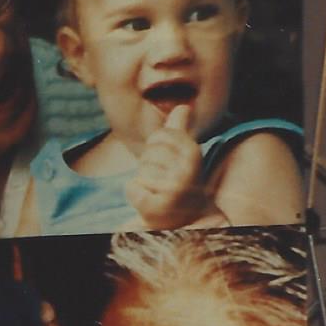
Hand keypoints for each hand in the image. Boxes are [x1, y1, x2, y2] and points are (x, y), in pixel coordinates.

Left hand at [123, 105, 214, 229]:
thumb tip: (182, 106)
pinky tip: (149, 199)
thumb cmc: (181, 181)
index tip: (169, 160)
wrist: (187, 218)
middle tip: (164, 179)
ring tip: (160, 191)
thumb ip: (180, 130)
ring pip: (140, 172)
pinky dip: (134, 193)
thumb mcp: (184, 154)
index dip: (158, 147)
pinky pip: (131, 187)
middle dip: (150, 165)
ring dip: (145, 181)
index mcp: (193, 154)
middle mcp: (187, 171)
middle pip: (148, 153)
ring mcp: (173, 190)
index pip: (160, 135)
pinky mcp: (157, 206)